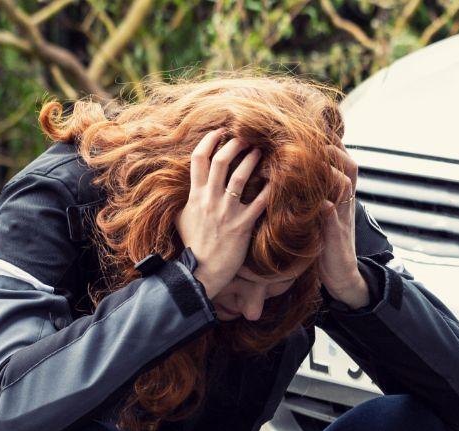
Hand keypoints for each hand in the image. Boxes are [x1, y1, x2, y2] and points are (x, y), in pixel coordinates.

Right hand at [177, 130, 271, 295]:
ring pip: (239, 177)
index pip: (198, 159)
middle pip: (221, 161)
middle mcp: (210, 200)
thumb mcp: (182, 218)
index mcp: (195, 195)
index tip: (219, 131)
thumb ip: (188, 199)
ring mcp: (226, 212)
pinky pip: (258, 203)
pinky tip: (276, 179)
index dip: (209, 140)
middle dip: (234, 144)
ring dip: (251, 161)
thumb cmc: (192, 245)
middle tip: (245, 137)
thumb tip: (189, 186)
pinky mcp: (241, 226)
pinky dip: (268, 189)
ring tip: (259, 151)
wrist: (200, 271)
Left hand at [319, 145, 369, 309]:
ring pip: (343, 184)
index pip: (344, 160)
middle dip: (331, 150)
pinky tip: (309, 196)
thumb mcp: (323, 215)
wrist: (342, 276)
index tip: (313, 131)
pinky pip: (332, 214)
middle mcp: (347, 202)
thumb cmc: (326, 244)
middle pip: (349, 165)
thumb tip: (295, 174)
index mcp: (344, 196)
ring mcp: (343, 217)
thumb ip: (315, 195)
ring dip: (326, 171)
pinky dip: (323, 204)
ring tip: (304, 161)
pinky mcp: (335, 235)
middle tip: (307, 141)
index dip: (332, 144)